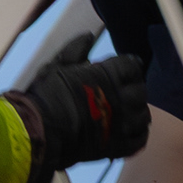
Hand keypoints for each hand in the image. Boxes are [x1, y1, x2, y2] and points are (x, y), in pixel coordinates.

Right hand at [16, 50, 153, 163]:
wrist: (39, 132)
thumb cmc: (45, 97)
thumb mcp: (57, 66)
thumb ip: (75, 50)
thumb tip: (89, 36)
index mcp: (108, 75)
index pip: (132, 66)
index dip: (128, 67)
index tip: (122, 71)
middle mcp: (120, 99)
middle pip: (141, 91)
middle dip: (133, 89)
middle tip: (122, 92)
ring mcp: (121, 124)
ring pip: (144, 115)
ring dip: (137, 112)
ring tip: (125, 113)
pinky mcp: (117, 146)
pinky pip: (140, 140)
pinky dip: (138, 134)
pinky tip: (129, 131)